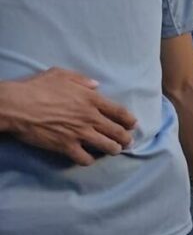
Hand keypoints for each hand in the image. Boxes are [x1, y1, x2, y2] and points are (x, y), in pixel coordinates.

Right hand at [0, 68, 136, 165]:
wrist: (17, 106)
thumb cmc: (37, 87)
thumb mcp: (61, 74)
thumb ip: (82, 79)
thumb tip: (96, 85)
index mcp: (92, 99)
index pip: (120, 112)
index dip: (129, 120)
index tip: (133, 124)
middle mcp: (90, 117)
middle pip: (117, 131)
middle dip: (126, 138)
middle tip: (128, 142)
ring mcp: (79, 133)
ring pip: (106, 146)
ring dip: (113, 150)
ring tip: (115, 151)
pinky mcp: (66, 147)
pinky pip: (84, 158)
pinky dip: (89, 160)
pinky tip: (89, 158)